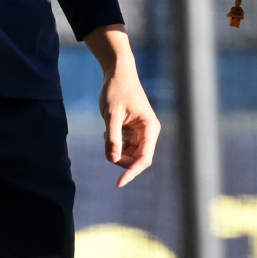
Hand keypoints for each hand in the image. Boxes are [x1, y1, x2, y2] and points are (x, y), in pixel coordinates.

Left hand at [83, 25, 160, 186]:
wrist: (118, 73)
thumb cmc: (117, 90)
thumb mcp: (111, 114)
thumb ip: (112, 138)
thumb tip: (112, 160)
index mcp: (150, 128)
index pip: (144, 159)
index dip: (132, 172)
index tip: (118, 184)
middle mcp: (149, 132)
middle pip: (137, 159)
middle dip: (121, 160)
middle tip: (106, 146)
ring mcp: (142, 132)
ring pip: (130, 155)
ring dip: (116, 151)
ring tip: (106, 133)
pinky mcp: (133, 131)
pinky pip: (125, 147)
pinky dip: (114, 145)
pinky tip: (107, 131)